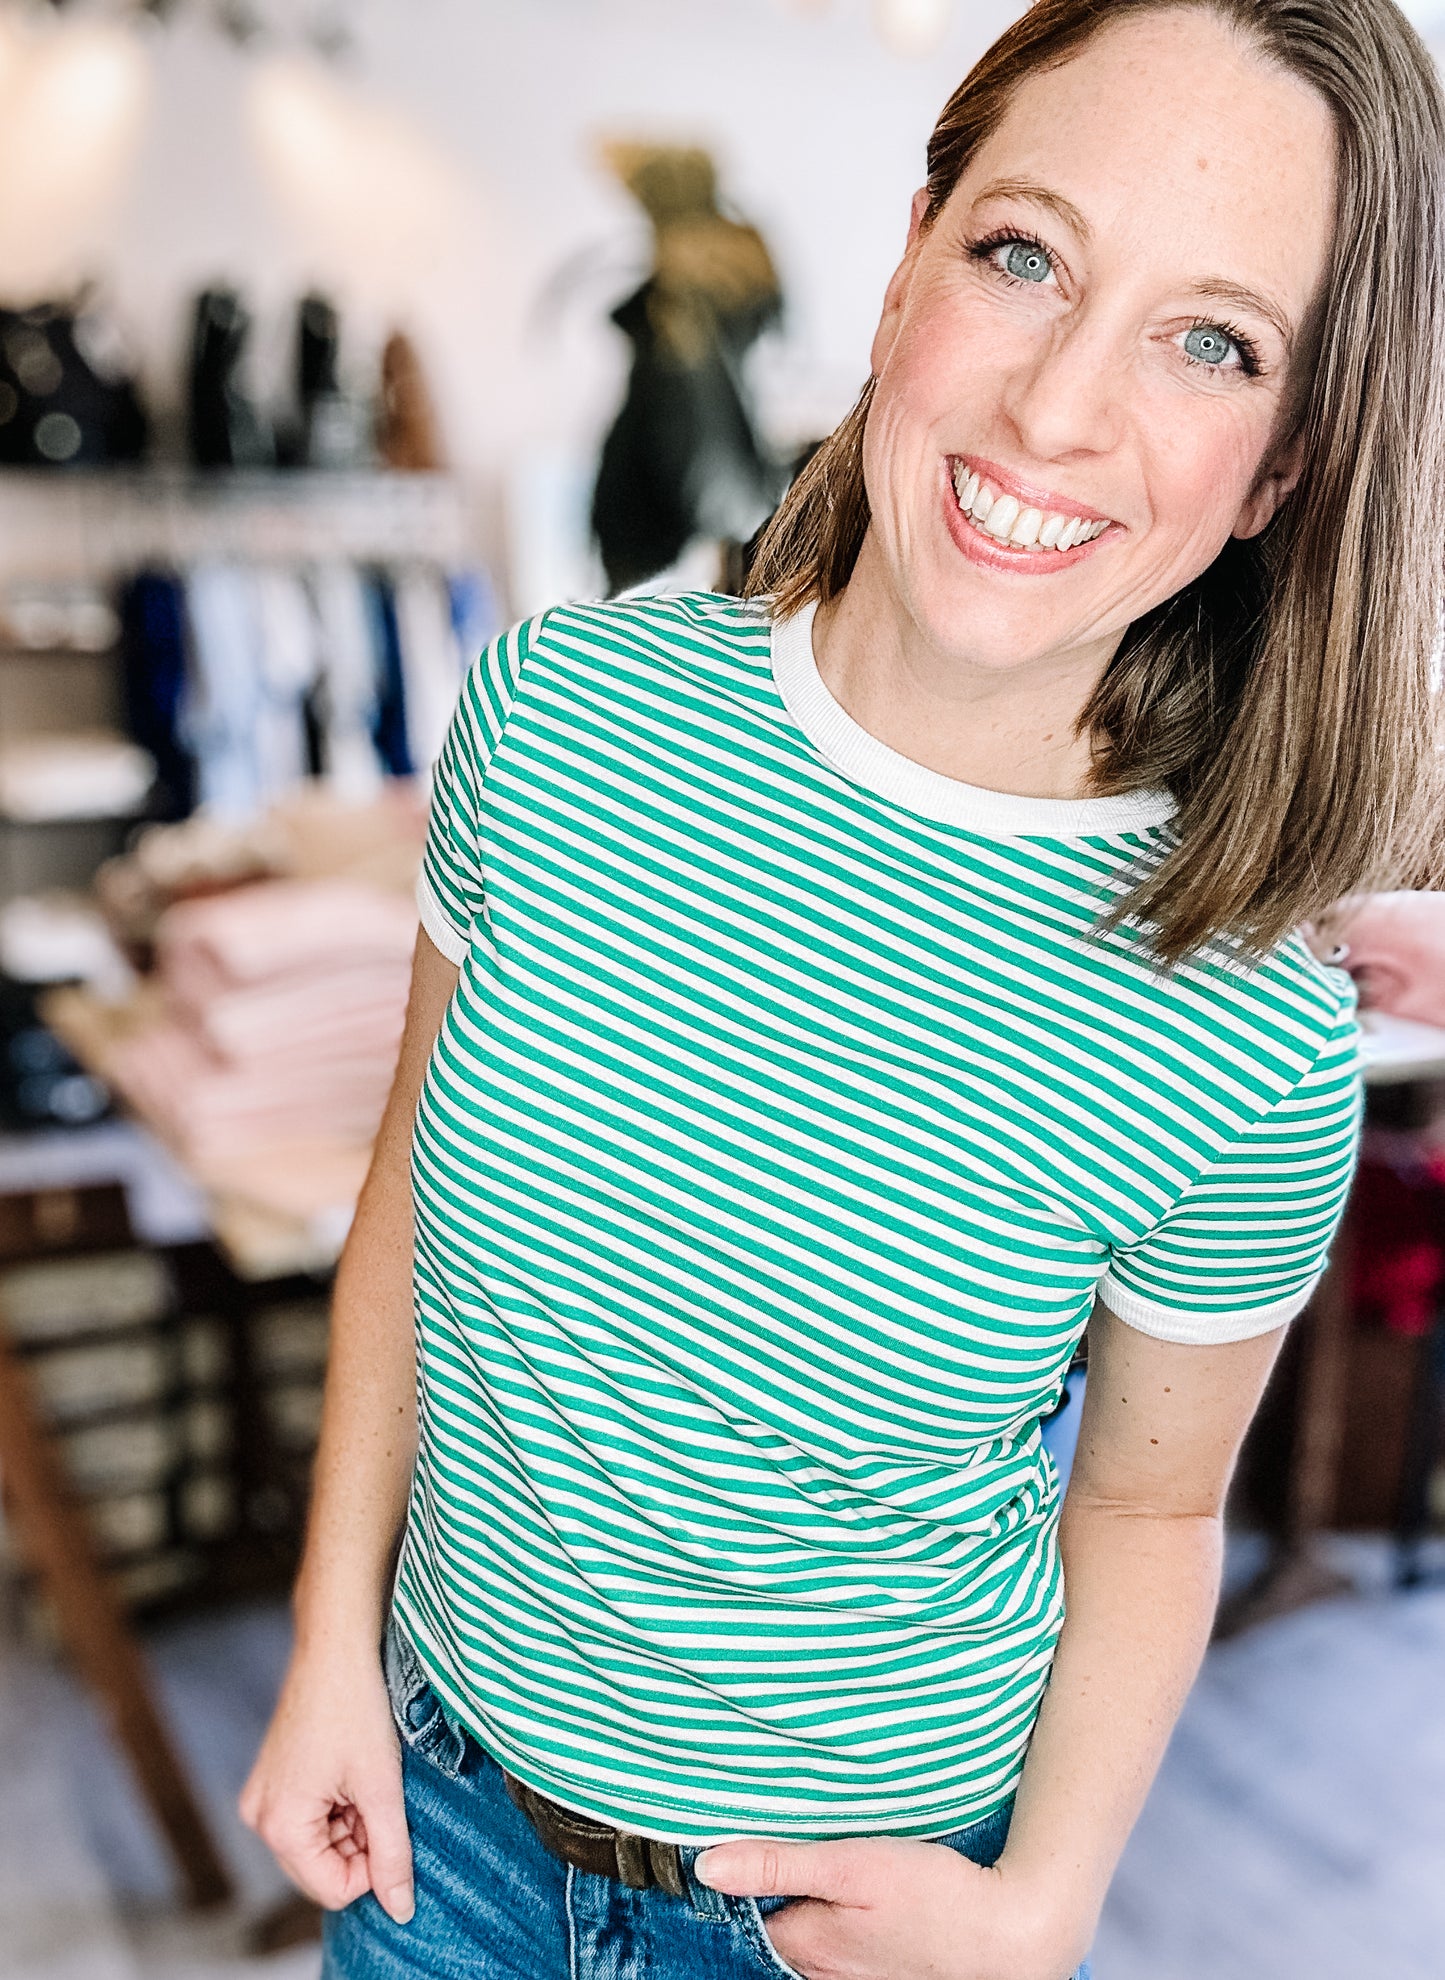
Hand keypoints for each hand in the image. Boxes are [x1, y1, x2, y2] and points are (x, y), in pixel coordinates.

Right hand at [239, 1648, 414, 1921]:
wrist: (335, 1648)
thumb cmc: (355, 1709)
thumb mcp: (382, 1788)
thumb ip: (393, 1855)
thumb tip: (402, 1911)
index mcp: (279, 1827)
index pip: (334, 1889)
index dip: (372, 1866)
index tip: (390, 1821)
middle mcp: (260, 1818)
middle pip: (324, 1868)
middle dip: (361, 1841)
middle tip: (379, 1793)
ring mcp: (264, 1798)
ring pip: (321, 1843)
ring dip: (353, 1821)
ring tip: (366, 1775)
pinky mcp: (274, 1780)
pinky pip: (310, 1818)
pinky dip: (339, 1805)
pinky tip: (351, 1768)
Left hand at [695, 1836, 1084, 1979]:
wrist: (1009, 1936)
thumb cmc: (934, 1896)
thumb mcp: (852, 1864)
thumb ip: (778, 1864)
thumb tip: (706, 1865)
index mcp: (805, 1945)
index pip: (745, 1913)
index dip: (742, 1876)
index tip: (741, 1839)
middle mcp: (820, 1976)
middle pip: (775, 1932)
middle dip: (772, 1897)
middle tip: (783, 1849)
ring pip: (806, 1945)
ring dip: (803, 1912)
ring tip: (821, 1875)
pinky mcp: (879, 1979)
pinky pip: (836, 1958)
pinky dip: (833, 1930)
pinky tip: (852, 1906)